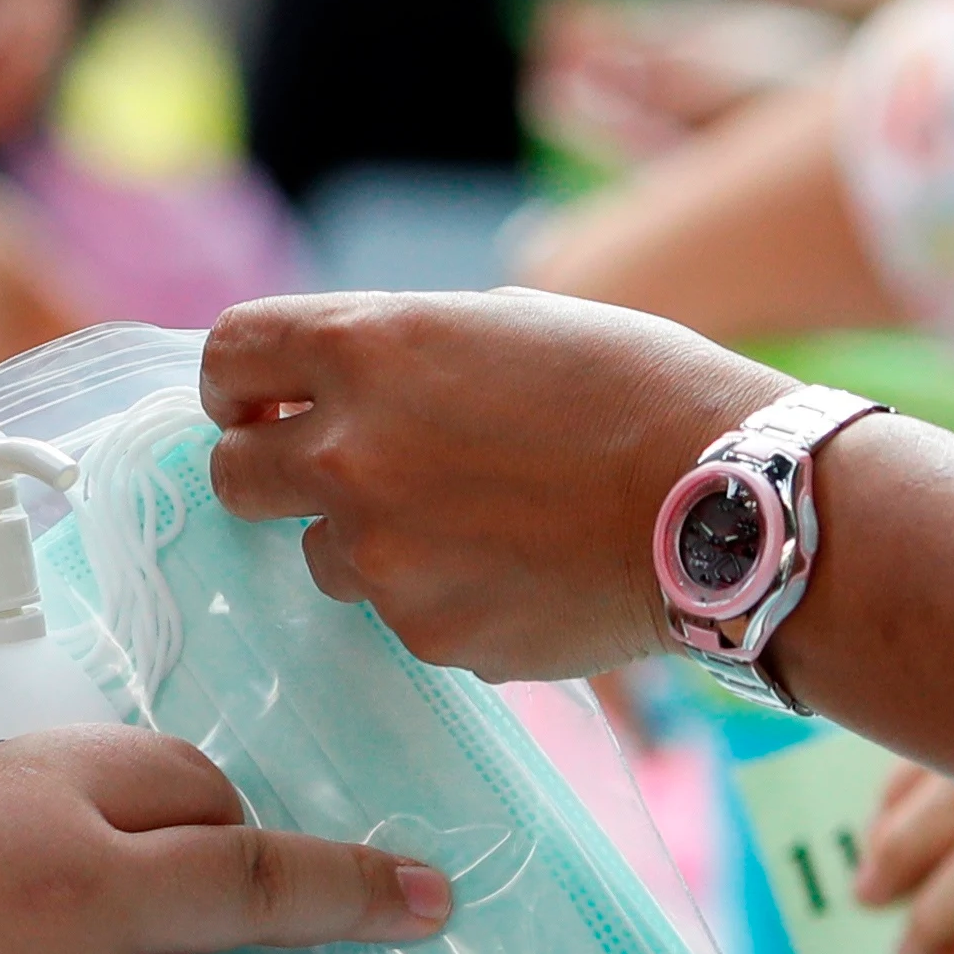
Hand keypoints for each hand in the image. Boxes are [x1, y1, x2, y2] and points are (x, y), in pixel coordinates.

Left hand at [201, 291, 788, 678]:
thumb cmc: (633, 391)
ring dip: (366, 540)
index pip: (229, 355)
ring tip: (472, 522)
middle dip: (267, 470)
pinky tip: (514, 569)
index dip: (237, 382)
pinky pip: (397, 612)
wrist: (725, 506)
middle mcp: (349, 451)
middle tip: (328, 473)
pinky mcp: (424, 630)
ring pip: (319, 554)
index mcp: (365, 350)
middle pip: (233, 472)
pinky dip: (437, 594)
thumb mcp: (497, 323)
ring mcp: (380, 552)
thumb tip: (328, 386)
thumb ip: (393, 355)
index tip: (258, 400)